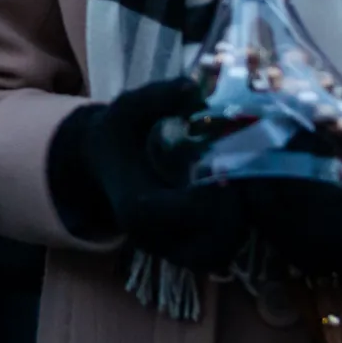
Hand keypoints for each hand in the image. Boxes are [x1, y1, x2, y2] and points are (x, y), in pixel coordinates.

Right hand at [47, 76, 248, 272]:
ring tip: (240, 192)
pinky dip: (232, 233)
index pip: (188, 213)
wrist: (100, 164)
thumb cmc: (117, 136)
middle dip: (235, 216)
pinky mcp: (180, 251)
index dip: (216, 195)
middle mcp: (152, 237)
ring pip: (219, 256)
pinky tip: (232, 201)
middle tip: (241, 183)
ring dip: (238, 228)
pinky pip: (216, 254)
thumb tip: (192, 86)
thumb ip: (156, 97)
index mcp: (137, 206)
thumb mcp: (126, 109)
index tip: (228, 169)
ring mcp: (167, 249)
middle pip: (211, 248)